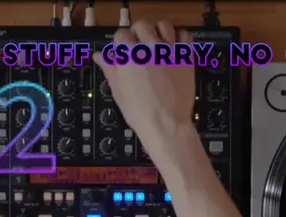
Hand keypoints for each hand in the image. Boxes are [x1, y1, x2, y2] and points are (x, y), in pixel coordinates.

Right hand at [94, 21, 196, 150]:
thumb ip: (109, 68)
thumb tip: (100, 56)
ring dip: (158, 31)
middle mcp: (149, 47)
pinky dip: (179, 37)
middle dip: (138, 32)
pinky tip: (174, 46)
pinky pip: (185, 35)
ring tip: (156, 43)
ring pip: (163, 25)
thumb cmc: (139, 111)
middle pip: (142, 24)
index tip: (123, 49)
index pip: (121, 34)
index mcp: (129, 54)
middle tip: (139, 45)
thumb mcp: (118, 90)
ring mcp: (169, 50)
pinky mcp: (185, 57)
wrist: (165, 123)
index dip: (121, 42)